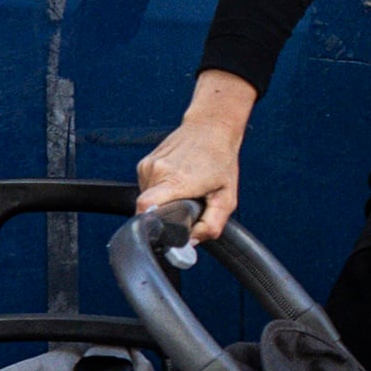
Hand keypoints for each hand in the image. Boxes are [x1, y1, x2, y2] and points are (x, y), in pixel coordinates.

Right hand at [135, 114, 244, 243]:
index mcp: (176, 181)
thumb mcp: (227, 198)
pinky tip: (176, 181)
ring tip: (183, 190)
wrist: (211, 127)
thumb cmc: (221, 159)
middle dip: (165, 215)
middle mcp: (157, 172)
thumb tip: (191, 242)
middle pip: (148, 209)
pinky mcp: (144, 164)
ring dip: (163, 202)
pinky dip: (160, 191)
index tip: (164, 231)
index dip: (151, 226)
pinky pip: (147, 188)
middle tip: (186, 207)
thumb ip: (211, 225)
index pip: (145, 209)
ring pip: (147, 199)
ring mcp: (147, 166)